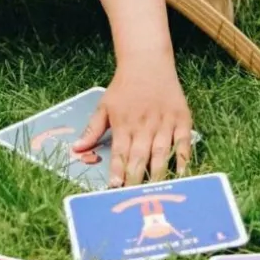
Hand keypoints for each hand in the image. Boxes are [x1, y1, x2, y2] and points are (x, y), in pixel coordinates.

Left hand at [72, 60, 191, 186]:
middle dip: (136, 178)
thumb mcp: (104, 106)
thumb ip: (92, 130)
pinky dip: (183, 159)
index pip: (119, 152)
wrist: (147, 63)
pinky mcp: (182, 120)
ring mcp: (164, 123)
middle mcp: (144, 125)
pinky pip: (183, 143)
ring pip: (161, 152)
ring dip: (158, 173)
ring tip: (154, 191)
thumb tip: (76, 149)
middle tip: (133, 197)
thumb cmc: (123, 87)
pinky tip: (180, 175)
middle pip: (140, 156)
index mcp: (123, 123)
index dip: (117, 170)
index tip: (114, 187)